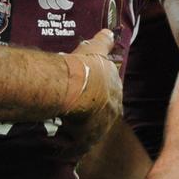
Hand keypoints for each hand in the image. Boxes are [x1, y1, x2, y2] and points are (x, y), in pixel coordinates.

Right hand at [60, 29, 121, 156]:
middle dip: (93, 114)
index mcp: (116, 91)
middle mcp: (113, 110)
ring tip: (68, 128)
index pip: (111, 94)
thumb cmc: (85, 66)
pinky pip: (79, 146)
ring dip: (82, 130)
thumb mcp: (94, 49)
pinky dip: (71, 147)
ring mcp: (101, 126)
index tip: (89, 93)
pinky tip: (63, 147)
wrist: (75, 85)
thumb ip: (103, 41)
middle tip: (77, 112)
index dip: (98, 94)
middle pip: (103, 114)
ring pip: (92, 130)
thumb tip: (109, 31)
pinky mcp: (87, 139)